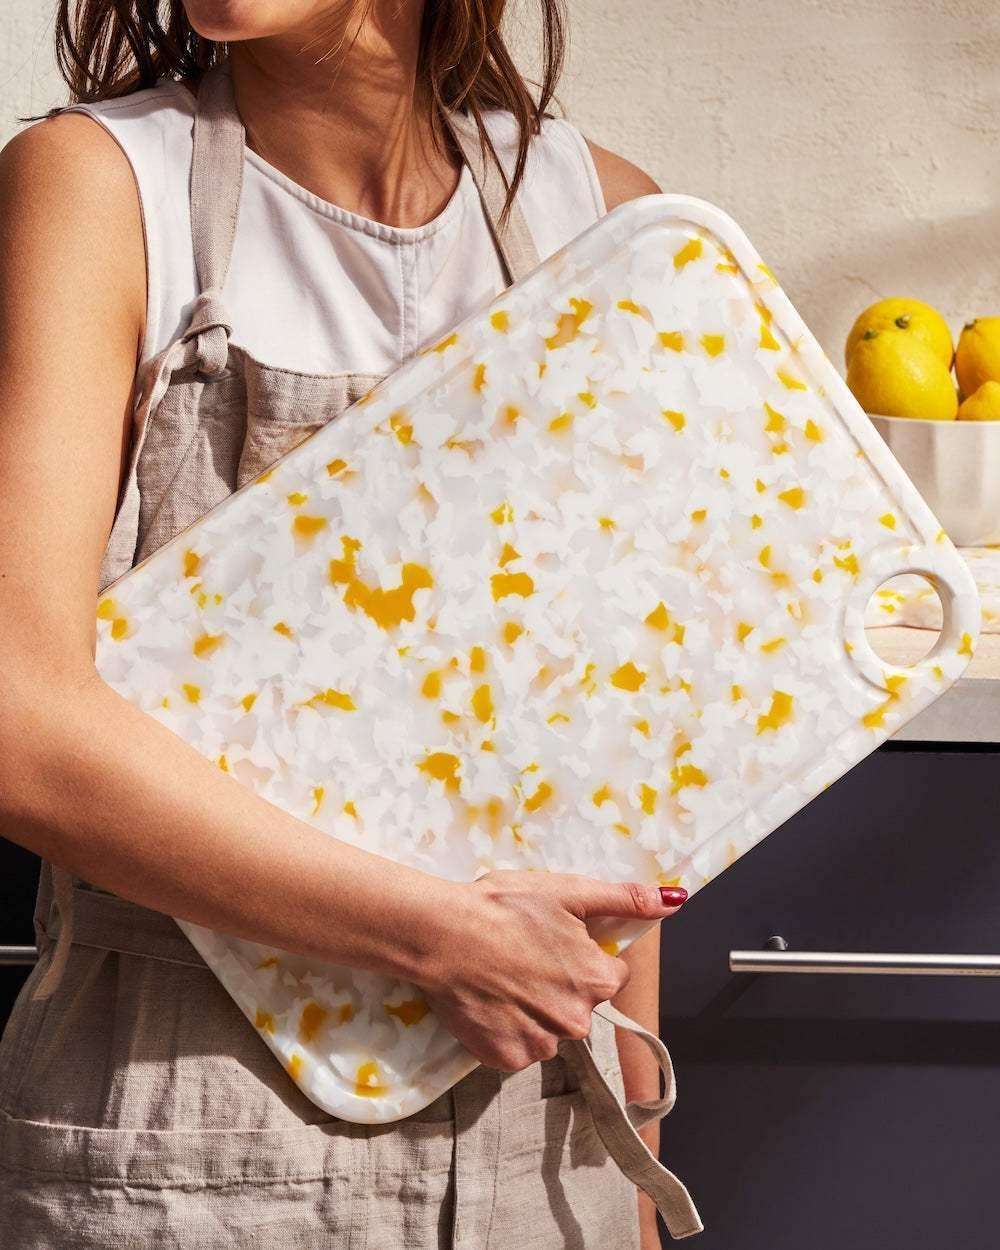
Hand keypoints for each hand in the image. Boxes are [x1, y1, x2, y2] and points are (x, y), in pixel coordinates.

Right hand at [416, 870, 685, 1070]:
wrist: (440, 935)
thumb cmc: (503, 907)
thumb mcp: (568, 891)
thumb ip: (625, 899)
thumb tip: (675, 900)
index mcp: (596, 980)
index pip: (608, 974)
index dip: (583, 955)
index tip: (554, 940)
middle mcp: (576, 1020)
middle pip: (579, 1005)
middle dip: (559, 985)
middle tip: (524, 956)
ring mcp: (540, 1044)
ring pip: (549, 1028)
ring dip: (533, 1009)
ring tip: (502, 976)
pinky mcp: (505, 1059)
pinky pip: (518, 1047)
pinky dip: (507, 1029)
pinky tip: (489, 1000)